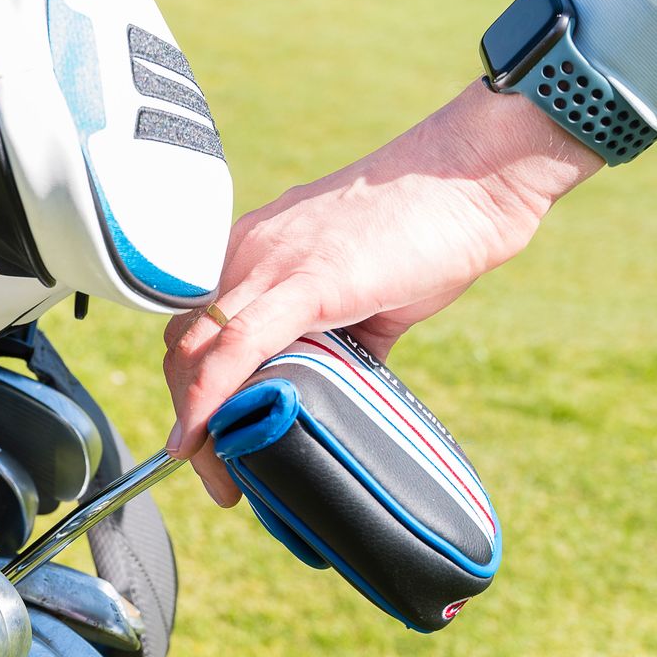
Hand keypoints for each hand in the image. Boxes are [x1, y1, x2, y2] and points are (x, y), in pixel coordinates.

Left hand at [163, 82, 604, 505]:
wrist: (475, 178)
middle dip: (187, 419)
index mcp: (253, 252)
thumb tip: (337, 385)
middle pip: (182, 347)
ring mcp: (270, 263)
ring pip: (198, 350)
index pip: (193, 330)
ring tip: (221, 478)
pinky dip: (211, 395)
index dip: (189, 393)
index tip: (205, 444)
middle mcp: (246, 253)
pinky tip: (204, 433)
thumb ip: (339, 336)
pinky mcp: (308, 280)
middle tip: (216, 477)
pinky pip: (239, 344)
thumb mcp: (365, 293)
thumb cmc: (428, 229)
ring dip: (198, 422)